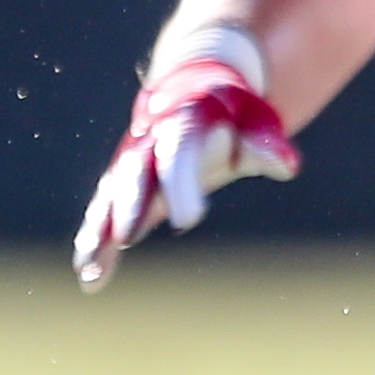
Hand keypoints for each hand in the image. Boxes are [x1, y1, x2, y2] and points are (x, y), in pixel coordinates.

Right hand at [72, 60, 298, 292]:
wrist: (191, 94)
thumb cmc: (231, 114)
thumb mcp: (255, 121)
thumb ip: (265, 144)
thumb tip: (285, 166)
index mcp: (181, 125)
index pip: (178, 157)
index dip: (181, 188)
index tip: (187, 222)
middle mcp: (147, 146)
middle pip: (133, 177)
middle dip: (128, 207)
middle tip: (125, 238)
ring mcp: (129, 167)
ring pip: (109, 199)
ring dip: (99, 231)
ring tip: (89, 266)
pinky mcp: (123, 189)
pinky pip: (105, 217)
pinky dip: (97, 246)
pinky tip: (91, 280)